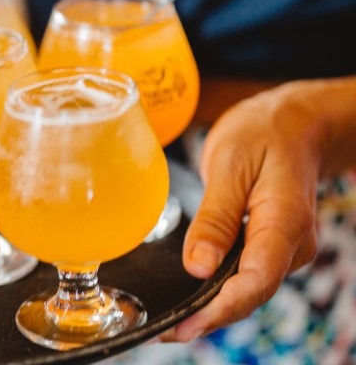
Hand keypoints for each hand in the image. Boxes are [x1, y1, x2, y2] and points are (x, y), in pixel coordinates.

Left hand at [162, 80, 326, 341]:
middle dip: (208, 317)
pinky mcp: (270, 245)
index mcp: (283, 222)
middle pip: (250, 294)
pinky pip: (245, 274)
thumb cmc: (262, 134)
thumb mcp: (229, 165)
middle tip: (163, 332)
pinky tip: (189, 296)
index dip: (218, 310)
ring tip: (168, 323)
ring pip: (247, 288)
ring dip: (211, 307)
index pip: (254, 280)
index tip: (183, 327)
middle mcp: (290, 244)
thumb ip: (215, 219)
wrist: (293, 124)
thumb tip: (197, 268)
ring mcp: (283, 248)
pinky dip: (218, 288)